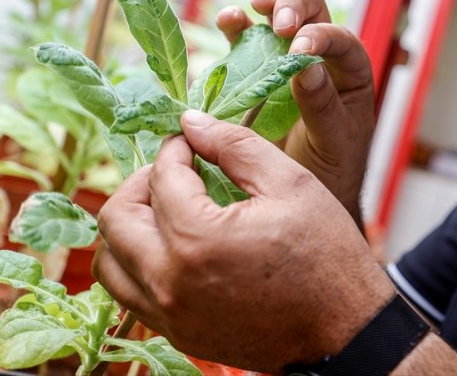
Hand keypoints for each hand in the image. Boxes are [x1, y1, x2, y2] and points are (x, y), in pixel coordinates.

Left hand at [93, 111, 394, 371]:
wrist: (345, 330)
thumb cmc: (326, 256)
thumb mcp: (291, 183)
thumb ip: (236, 145)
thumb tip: (192, 122)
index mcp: (197, 239)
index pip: (161, 177)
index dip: (176, 148)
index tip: (194, 141)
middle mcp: (170, 282)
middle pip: (116, 219)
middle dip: (142, 183)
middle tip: (176, 172)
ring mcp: (171, 315)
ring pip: (110, 263)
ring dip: (130, 228)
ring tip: (168, 209)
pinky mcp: (179, 335)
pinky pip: (132, 295)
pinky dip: (141, 263)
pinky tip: (178, 246)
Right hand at [216, 0, 374, 221]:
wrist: (302, 196)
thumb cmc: (332, 169)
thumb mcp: (335, 142)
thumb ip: (323, 106)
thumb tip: (305, 66)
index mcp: (349, 71)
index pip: (340, 40)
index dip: (321, 37)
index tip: (299, 49)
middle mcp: (319, 56)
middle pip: (312, 10)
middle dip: (294, 7)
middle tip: (279, 25)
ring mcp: (284, 59)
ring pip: (278, 14)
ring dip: (266, 2)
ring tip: (250, 7)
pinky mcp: (253, 71)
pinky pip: (244, 41)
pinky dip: (235, 26)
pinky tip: (227, 21)